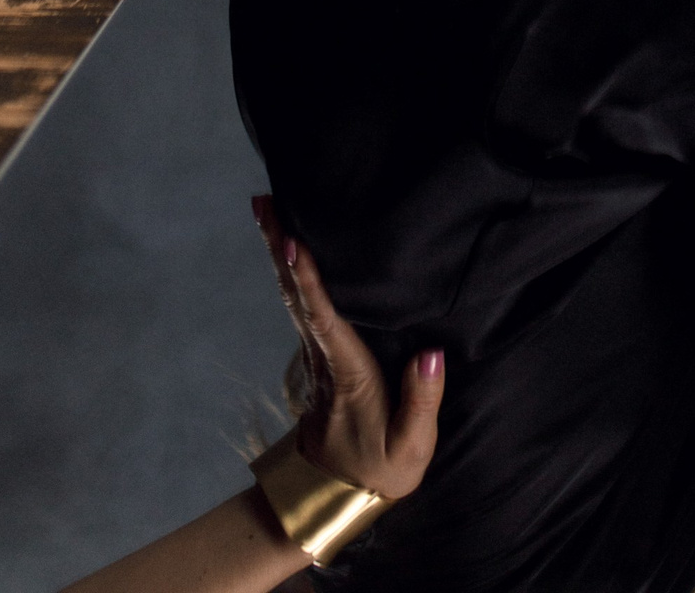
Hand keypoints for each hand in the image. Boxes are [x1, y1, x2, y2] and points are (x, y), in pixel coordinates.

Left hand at [253, 199, 444, 502]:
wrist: (335, 494)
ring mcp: (315, 354)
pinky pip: (299, 302)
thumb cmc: (379, 468)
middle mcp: (323, 357)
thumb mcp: (410, 450)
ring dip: (277, 250)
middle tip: (263, 200)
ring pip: (292, 294)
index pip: (324, 319)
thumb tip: (431, 353)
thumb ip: (422, 403)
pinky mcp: (317, 354)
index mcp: (347, 374)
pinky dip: (288, 269)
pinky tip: (284, 245)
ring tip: (266, 206)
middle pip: (296, 294)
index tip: (291, 242)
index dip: (308, 280)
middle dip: (279, 246)